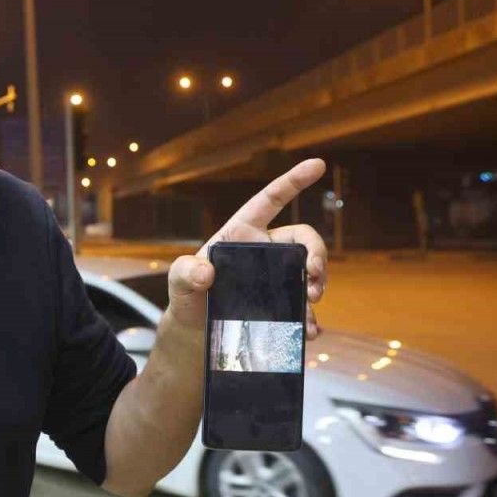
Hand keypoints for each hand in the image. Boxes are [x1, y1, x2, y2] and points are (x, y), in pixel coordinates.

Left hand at [165, 159, 328, 339]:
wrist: (195, 329)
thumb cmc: (187, 294)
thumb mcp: (178, 281)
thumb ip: (184, 272)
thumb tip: (204, 272)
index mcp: (242, 232)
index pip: (270, 200)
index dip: (292, 181)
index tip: (317, 164)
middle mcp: (264, 251)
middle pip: (302, 239)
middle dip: (317, 253)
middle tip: (314, 275)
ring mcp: (276, 277)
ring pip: (310, 271)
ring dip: (319, 283)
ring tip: (313, 301)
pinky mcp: (282, 304)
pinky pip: (304, 307)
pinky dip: (311, 318)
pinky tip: (310, 331)